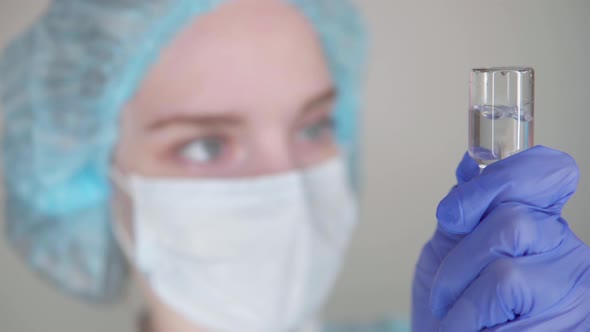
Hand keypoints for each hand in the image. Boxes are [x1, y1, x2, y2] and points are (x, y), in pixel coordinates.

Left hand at [412, 146, 589, 330]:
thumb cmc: (450, 306)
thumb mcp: (449, 250)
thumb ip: (464, 212)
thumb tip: (471, 162)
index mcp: (539, 221)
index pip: (548, 171)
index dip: (501, 179)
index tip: (454, 213)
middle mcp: (566, 248)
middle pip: (513, 221)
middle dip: (459, 260)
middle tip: (444, 292)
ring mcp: (573, 287)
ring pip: (505, 271)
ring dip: (461, 300)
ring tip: (455, 319)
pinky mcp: (574, 323)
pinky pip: (506, 310)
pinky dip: (471, 321)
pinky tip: (478, 331)